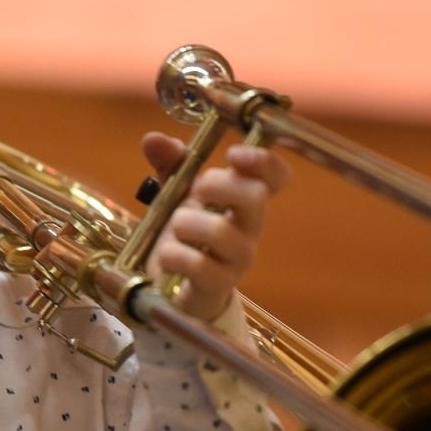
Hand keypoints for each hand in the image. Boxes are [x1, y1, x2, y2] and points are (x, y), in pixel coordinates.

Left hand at [141, 132, 290, 321]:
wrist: (173, 291)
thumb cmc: (184, 237)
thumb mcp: (175, 196)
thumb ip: (170, 167)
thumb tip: (153, 139)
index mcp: (244, 202)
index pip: (276, 178)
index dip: (264, 161)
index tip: (233, 155)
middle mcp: (249, 229)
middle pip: (254, 196)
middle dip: (216, 185)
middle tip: (194, 193)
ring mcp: (238, 259)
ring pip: (221, 230)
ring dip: (185, 223)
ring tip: (174, 231)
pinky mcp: (219, 286)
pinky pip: (200, 264)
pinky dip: (174, 255)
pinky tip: (166, 257)